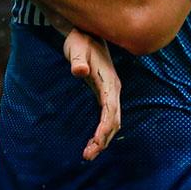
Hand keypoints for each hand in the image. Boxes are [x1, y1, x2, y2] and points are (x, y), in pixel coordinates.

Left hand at [63, 29, 120, 161]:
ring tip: (88, 154)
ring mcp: (110, 93)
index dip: (104, 129)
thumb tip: (79, 70)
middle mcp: (113, 90)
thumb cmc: (80, 40)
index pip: (110, 111)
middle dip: (103, 140)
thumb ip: (77, 59)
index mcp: (109, 82)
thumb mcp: (76, 48)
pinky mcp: (104, 95)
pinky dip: (102, 132)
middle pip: (114, 121)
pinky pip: (107, 118)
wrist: (85, 33)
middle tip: (87, 156)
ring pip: (112, 122)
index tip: (96, 143)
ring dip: (103, 139)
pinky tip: (92, 141)